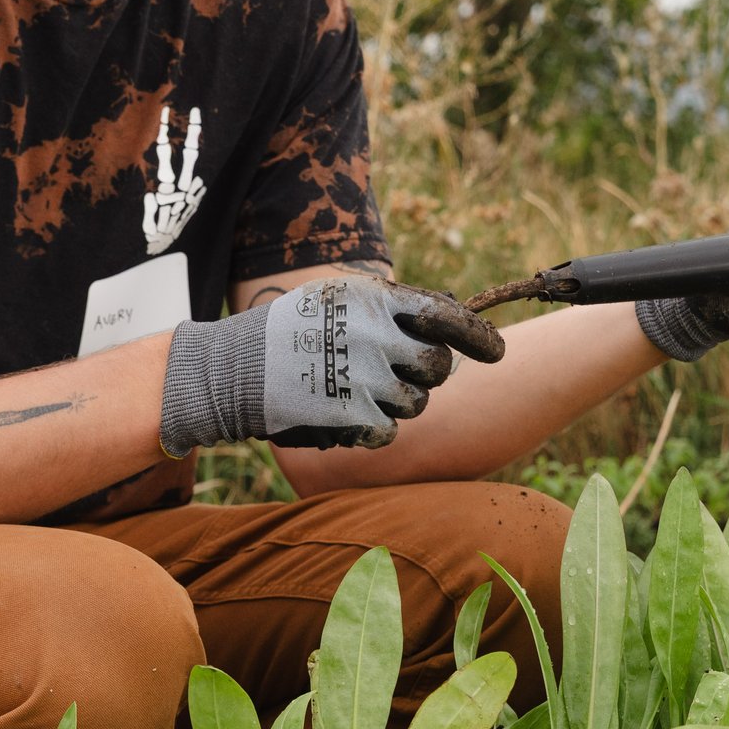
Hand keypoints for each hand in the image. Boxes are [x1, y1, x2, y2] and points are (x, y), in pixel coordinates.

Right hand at [161, 277, 505, 453]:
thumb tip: (447, 321)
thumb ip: (391, 308)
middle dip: (426, 374)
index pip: (447, 316)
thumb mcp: (339, 299)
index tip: (497, 353)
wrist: (230, 369)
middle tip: (398, 373)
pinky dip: (371, 426)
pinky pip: (388, 430)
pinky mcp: (351, 417)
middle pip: (438, 367)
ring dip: (396, 401)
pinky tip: (343, 410)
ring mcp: (365, 378)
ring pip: (416, 403)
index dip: (479, 337)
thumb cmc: (288, 330)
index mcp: (376, 299)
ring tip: (356, 387)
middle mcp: (377, 336)